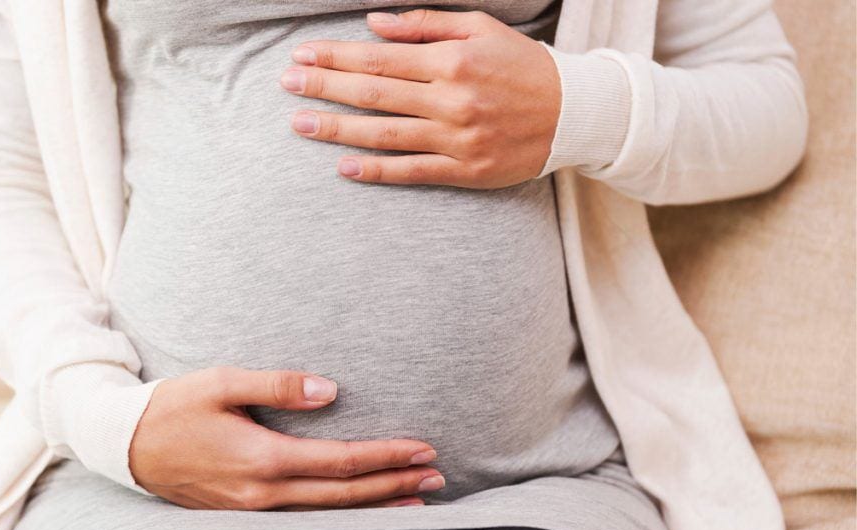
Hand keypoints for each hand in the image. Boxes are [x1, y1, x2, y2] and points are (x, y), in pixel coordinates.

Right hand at [129, 366, 443, 509]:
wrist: (124, 445)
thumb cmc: (174, 407)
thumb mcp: (222, 382)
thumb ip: (279, 385)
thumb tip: (332, 391)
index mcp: (262, 458)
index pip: (341, 463)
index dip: (386, 457)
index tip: (422, 448)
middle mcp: (263, 493)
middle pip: (344, 496)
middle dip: (394, 486)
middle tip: (437, 477)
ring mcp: (253, 509)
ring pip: (328, 514)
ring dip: (375, 506)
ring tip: (415, 500)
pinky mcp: (245, 512)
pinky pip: (305, 518)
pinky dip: (341, 514)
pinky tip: (360, 509)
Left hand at [280, 9, 560, 188]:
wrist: (574, 114)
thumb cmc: (522, 66)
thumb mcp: (480, 29)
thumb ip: (424, 24)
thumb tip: (373, 25)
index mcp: (451, 61)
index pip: (379, 57)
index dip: (335, 56)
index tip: (302, 55)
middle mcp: (450, 100)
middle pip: (373, 93)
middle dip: (324, 87)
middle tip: (286, 84)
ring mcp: (456, 139)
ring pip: (384, 135)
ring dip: (338, 130)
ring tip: (301, 125)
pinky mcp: (465, 171)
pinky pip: (412, 172)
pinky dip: (376, 172)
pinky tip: (343, 168)